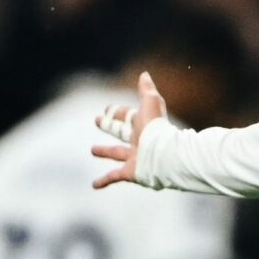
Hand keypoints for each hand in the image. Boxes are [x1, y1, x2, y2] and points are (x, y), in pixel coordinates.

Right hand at [92, 71, 166, 188]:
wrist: (165, 156)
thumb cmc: (157, 129)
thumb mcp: (151, 103)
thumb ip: (147, 90)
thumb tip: (144, 74)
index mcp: (142, 124)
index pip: (127, 116)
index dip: (117, 112)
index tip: (107, 109)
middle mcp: (138, 140)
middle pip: (121, 131)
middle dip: (109, 125)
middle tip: (96, 120)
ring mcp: (134, 157)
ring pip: (116, 152)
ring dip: (105, 151)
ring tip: (93, 150)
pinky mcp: (131, 172)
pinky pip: (114, 177)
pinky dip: (104, 181)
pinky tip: (93, 185)